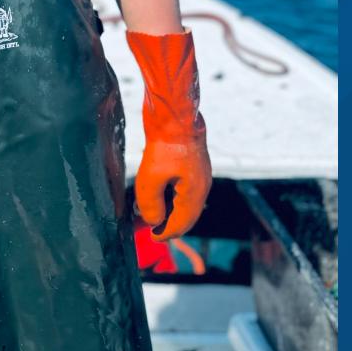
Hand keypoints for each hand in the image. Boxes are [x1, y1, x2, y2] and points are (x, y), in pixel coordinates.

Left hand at [127, 29, 212, 238]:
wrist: (175, 112)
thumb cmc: (165, 143)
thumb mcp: (151, 178)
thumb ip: (151, 204)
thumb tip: (152, 221)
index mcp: (195, 193)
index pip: (182, 223)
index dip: (166, 234)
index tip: (152, 238)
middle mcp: (201, 185)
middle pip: (187, 215)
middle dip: (169, 225)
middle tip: (150, 230)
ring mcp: (198, 173)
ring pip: (185, 201)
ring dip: (169, 210)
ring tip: (150, 213)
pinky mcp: (190, 162)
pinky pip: (183, 188)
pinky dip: (171, 196)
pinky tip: (157, 193)